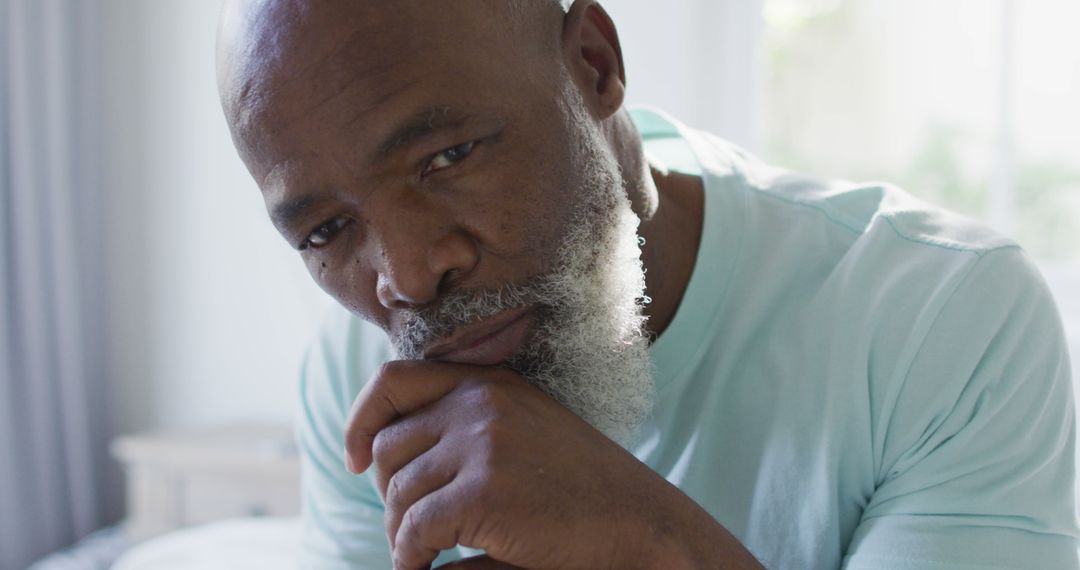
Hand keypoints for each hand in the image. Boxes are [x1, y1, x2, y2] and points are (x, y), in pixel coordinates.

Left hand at [343, 360, 674, 569]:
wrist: (639, 521)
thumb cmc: (580, 487)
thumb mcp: (524, 430)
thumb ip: (468, 424)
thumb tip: (380, 450)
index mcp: (488, 382)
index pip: (393, 380)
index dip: (361, 420)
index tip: (354, 460)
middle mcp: (480, 403)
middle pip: (388, 447)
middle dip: (387, 494)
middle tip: (407, 529)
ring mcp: (482, 444)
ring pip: (398, 494)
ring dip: (400, 533)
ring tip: (418, 555)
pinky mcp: (484, 493)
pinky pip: (416, 531)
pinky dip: (410, 558)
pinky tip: (424, 569)